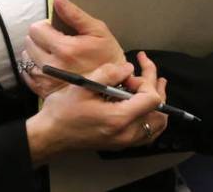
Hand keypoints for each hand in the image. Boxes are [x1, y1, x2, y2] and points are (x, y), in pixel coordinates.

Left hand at [21, 0, 125, 97]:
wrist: (114, 87)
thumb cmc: (108, 56)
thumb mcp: (98, 31)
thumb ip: (74, 14)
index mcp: (65, 49)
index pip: (36, 29)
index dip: (46, 26)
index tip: (57, 30)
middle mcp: (52, 67)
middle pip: (29, 42)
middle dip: (40, 38)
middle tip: (56, 41)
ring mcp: (47, 81)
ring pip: (26, 57)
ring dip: (36, 52)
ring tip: (54, 54)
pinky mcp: (43, 91)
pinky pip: (27, 74)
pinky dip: (35, 67)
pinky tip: (50, 66)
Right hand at [26, 52, 167, 164]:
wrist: (52, 134)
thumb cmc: (63, 111)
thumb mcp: (83, 85)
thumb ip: (109, 73)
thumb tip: (129, 68)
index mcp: (119, 118)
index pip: (152, 99)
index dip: (147, 81)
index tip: (131, 73)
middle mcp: (127, 133)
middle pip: (160, 112)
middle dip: (157, 87)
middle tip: (146, 70)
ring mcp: (126, 141)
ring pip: (158, 125)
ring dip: (159, 103)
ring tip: (153, 84)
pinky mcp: (122, 143)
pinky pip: (148, 133)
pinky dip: (152, 117)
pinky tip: (144, 105)